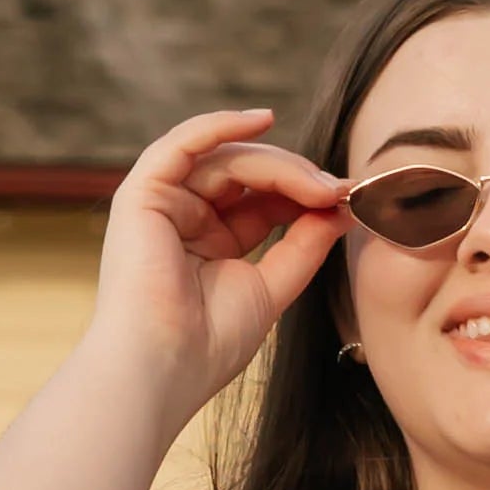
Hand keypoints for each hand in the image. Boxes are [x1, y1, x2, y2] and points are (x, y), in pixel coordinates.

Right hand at [88, 106, 347, 422]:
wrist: (163, 369)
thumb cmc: (208, 345)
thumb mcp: (271, 287)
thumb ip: (303, 244)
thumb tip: (340, 206)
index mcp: (211, 243)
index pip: (264, 200)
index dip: (305, 193)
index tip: (348, 199)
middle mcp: (184, 218)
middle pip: (248, 174)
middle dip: (297, 176)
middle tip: (337, 190)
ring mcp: (161, 204)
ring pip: (226, 158)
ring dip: (278, 164)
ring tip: (318, 185)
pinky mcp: (142, 194)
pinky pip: (182, 144)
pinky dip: (220, 125)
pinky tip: (262, 121)